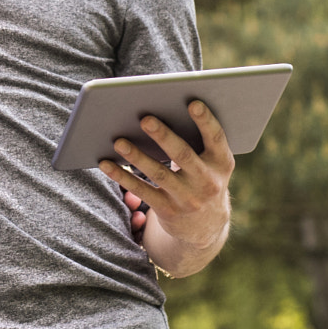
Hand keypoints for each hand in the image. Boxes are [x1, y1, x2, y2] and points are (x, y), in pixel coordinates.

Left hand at [97, 100, 234, 275]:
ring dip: (136, 156)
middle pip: (182, 155)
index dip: (206, 121)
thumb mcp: (212, 162)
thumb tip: (162, 110)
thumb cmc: (203, 177)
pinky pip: (142, 190)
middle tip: (145, 119)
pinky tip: (106, 163)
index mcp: (222, 162)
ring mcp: (188, 198)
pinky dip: (122, 176)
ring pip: (158, 174)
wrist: (206, 226)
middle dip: (163, 136)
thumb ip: (197, 141)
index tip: (193, 103)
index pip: (216, 138)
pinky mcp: (168, 210)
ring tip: (118, 141)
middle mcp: (207, 181)